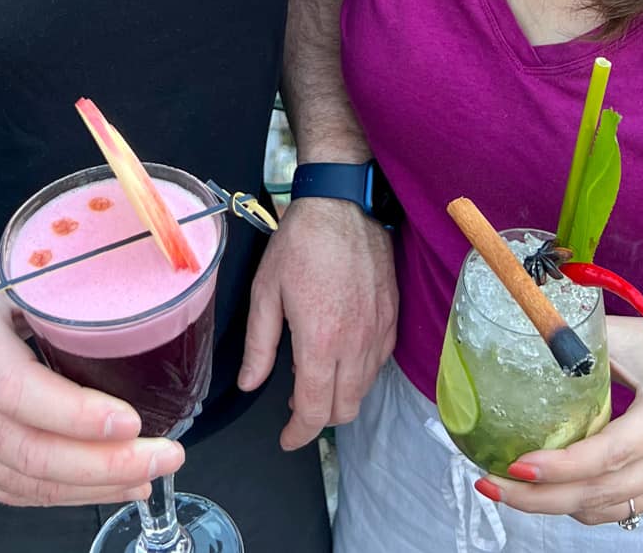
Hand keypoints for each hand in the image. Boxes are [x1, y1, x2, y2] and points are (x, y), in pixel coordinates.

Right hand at [0, 251, 182, 506]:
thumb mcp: (2, 269)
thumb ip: (57, 278)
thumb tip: (131, 276)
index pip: (19, 392)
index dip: (78, 416)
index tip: (131, 421)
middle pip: (29, 452)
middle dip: (105, 464)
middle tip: (163, 455)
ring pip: (26, 482)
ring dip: (94, 486)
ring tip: (148, 473)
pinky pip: (14, 491)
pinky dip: (66, 495)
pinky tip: (108, 484)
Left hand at [238, 198, 396, 449]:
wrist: (343, 204)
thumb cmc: (301, 243)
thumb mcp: (265, 291)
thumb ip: (259, 345)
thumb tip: (250, 384)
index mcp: (320, 341)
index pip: (314, 410)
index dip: (298, 434)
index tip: (287, 438)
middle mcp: (355, 343)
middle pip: (344, 409)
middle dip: (319, 419)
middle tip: (297, 408)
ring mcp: (379, 330)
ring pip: (364, 388)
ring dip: (340, 396)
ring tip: (316, 378)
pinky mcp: (392, 316)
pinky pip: (380, 361)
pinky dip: (360, 372)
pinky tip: (342, 355)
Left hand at [479, 317, 642, 525]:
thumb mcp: (628, 335)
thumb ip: (579, 338)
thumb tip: (525, 327)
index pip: (610, 453)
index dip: (562, 466)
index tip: (517, 464)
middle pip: (600, 493)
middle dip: (540, 497)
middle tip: (490, 483)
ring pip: (604, 508)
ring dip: (552, 505)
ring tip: (505, 487)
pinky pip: (617, 509)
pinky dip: (577, 504)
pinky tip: (544, 489)